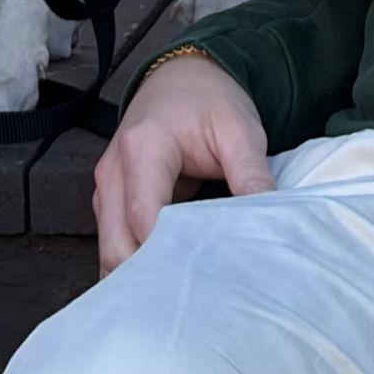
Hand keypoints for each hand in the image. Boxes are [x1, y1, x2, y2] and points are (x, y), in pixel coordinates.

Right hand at [93, 51, 274, 274]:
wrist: (184, 74)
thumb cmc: (210, 100)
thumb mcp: (240, 129)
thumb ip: (252, 175)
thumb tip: (267, 224)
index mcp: (142, 147)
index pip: (143, 220)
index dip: (169, 257)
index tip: (205, 280)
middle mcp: (113, 169)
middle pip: (117, 246)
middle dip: (149, 279)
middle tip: (196, 299)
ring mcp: (107, 186)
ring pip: (110, 250)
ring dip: (139, 276)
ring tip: (184, 293)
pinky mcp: (110, 198)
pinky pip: (115, 242)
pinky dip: (135, 264)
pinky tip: (167, 277)